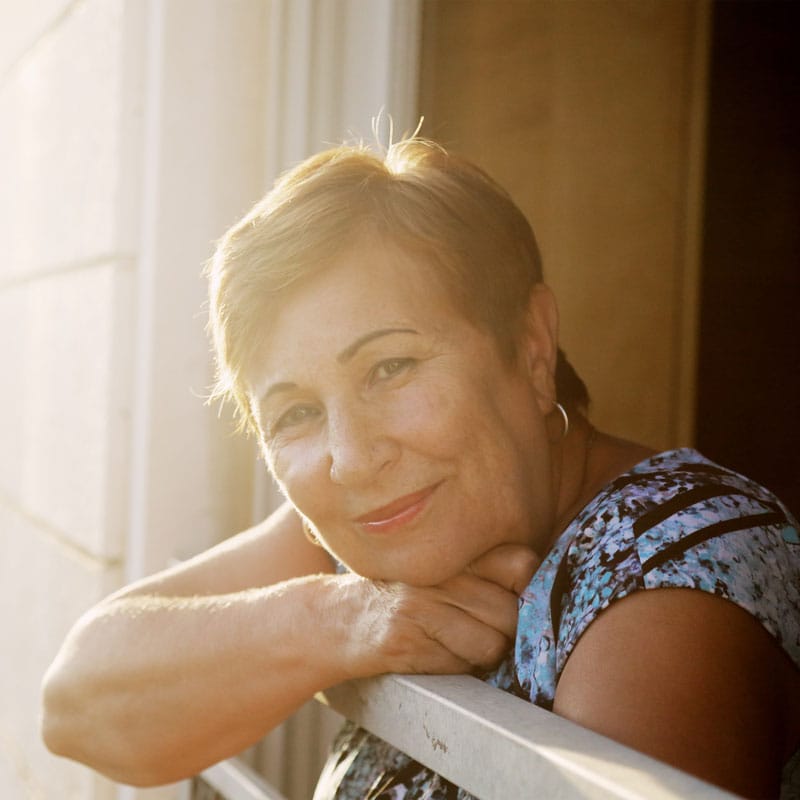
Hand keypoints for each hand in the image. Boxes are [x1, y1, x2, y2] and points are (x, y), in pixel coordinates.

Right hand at [335, 544, 538, 677]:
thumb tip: (539, 595)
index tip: (515, 598)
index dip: (527, 587)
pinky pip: (458, 665)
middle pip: (512, 612)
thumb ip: (485, 573)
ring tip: (456, 643)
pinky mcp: (404, 638)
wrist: (338, 618)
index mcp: (454, 552)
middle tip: (482, 629)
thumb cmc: (402, 596)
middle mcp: (440, 573)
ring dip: (480, 654)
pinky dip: (454, 667)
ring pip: (491, 644)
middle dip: (506, 632)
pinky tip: (432, 652)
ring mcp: (420, 604)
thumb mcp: (441, 572)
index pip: (521, 562)